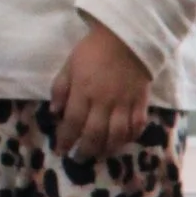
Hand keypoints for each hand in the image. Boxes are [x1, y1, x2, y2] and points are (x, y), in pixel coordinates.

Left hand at [48, 20, 152, 161]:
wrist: (126, 38)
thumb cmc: (92, 50)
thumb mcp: (69, 65)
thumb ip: (60, 89)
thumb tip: (55, 112)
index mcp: (83, 91)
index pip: (72, 122)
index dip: (65, 139)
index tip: (60, 150)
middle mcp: (104, 102)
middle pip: (94, 134)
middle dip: (85, 150)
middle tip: (79, 158)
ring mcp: (124, 103)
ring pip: (117, 135)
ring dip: (107, 149)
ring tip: (100, 154)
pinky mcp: (140, 102)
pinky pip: (137, 126)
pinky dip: (130, 137)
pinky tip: (123, 142)